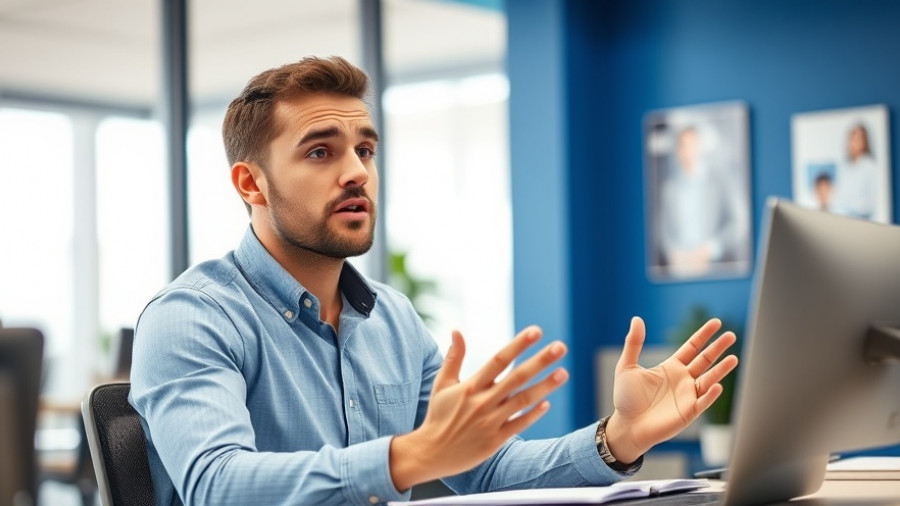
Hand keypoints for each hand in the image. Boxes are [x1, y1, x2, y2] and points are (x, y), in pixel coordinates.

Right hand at [389, 326, 568, 490]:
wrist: (430, 453)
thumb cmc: (438, 416)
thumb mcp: (442, 384)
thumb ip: (453, 357)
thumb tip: (456, 330)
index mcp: (471, 386)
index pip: (499, 360)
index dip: (518, 345)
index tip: (536, 331)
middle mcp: (483, 402)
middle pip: (517, 377)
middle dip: (540, 361)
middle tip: (560, 347)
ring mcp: (490, 422)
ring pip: (523, 401)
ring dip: (545, 386)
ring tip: (564, 373)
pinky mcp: (495, 440)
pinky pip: (519, 424)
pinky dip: (533, 414)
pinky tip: (547, 403)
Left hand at [605, 317, 737, 463]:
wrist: (627, 426)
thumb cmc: (626, 398)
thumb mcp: (627, 366)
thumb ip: (634, 343)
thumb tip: (637, 319)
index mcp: (671, 367)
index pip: (692, 347)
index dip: (704, 335)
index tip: (716, 322)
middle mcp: (683, 379)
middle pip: (705, 360)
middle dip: (718, 348)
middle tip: (731, 335)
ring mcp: (687, 395)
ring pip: (709, 379)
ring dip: (721, 370)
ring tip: (733, 358)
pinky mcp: (688, 412)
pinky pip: (702, 402)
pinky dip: (710, 395)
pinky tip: (716, 385)